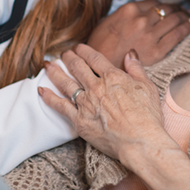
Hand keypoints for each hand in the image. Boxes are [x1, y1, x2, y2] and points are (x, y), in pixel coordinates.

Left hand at [39, 44, 172, 162]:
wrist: (139, 141)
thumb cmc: (148, 116)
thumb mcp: (147, 86)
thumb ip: (136, 68)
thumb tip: (130, 53)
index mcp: (113, 77)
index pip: (94, 58)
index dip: (84, 51)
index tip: (79, 47)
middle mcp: (96, 87)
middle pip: (77, 67)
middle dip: (69, 58)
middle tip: (64, 53)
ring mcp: (85, 103)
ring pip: (65, 83)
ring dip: (55, 72)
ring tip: (48, 65)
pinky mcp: (79, 120)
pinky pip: (59, 106)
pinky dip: (49, 97)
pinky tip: (41, 90)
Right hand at [87, 0, 189, 67]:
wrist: (101, 68)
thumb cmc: (100, 46)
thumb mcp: (107, 22)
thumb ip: (124, 15)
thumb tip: (137, 13)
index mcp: (129, 10)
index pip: (153, 2)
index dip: (164, 3)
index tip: (169, 5)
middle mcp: (142, 19)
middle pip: (166, 9)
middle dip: (177, 8)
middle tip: (183, 9)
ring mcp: (150, 34)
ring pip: (174, 20)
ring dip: (184, 16)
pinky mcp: (157, 50)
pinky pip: (177, 35)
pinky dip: (187, 27)